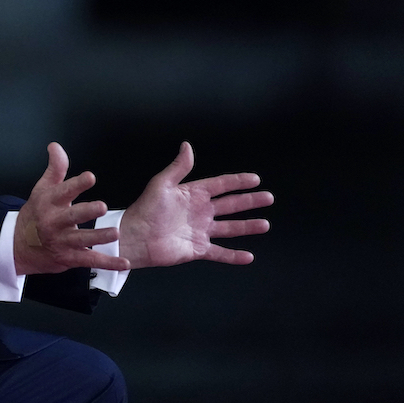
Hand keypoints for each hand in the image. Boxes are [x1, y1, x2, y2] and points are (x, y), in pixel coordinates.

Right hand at [13, 143, 130, 275]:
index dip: (77, 184)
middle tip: (102, 206)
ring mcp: (62, 242)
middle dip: (86, 212)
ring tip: (115, 233)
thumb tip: (56, 146)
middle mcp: (54, 222)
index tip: (90, 177)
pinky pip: (90, 260)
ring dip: (99, 237)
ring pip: (82, 240)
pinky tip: (124, 262)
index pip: (63, 191)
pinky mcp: (69, 258)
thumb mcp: (42, 189)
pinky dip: (108, 263)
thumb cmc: (35, 214)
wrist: (18, 247)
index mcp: (49, 202)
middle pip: (72, 216)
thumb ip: (55, 168)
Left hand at [120, 142, 271, 268]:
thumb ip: (178, 167)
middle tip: (268, 198)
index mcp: (193, 194)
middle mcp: (200, 212)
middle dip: (250, 201)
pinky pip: (219, 252)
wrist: (135, 237)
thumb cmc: (145, 209)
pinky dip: (234, 256)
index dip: (238, 182)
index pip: (221, 185)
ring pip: (230, 228)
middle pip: (231, 205)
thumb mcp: (162, 184)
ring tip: (265, 225)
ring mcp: (200, 231)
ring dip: (248, 227)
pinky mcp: (197, 249)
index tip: (255, 179)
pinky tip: (248, 256)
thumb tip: (187, 146)